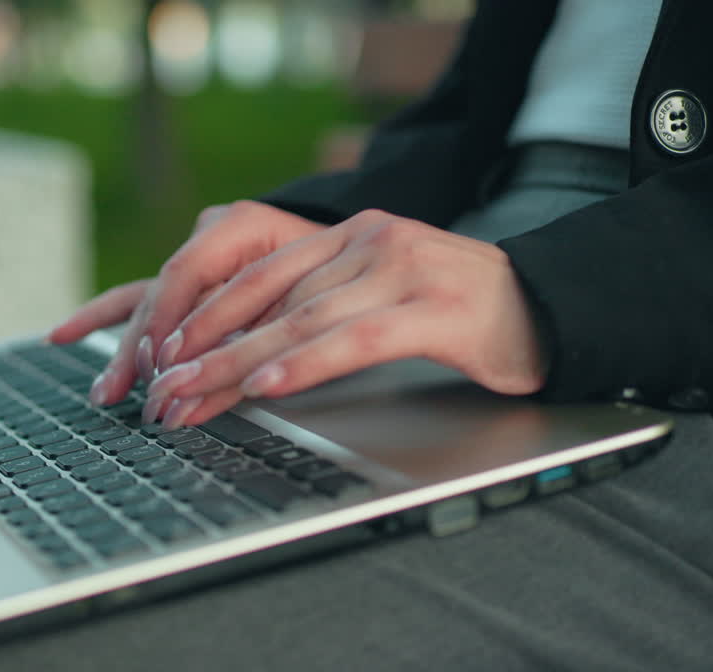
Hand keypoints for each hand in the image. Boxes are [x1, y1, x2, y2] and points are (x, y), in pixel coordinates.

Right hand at [48, 201, 327, 404]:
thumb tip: (212, 390)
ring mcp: (196, 258)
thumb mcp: (312, 300)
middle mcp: (211, 236)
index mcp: (242, 226)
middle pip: (161, 295)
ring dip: (122, 350)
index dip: (167, 323)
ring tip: (104, 393)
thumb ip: (260, 341)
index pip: (186, 274)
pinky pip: (139, 298)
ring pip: (146, 302)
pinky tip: (62, 336)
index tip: (161, 367)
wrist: (357, 251)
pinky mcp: (190, 281)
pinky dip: (104, 320)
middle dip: (142, 351)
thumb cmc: (340, 273)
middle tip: (129, 396)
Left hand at [141, 209, 548, 428]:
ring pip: (301, 320)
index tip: (161, 356)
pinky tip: (268, 385)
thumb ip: (324, 311)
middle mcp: (371, 242)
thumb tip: (246, 357)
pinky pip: (355, 339)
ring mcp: (404, 270)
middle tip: (161, 389)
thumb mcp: (382, 299)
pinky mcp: (435, 309)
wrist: (551, 309)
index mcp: (352, 235)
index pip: (260, 276)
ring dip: (237, 364)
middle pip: (269, 299)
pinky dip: (305, 364)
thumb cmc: (459, 316)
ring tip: (192, 394)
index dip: (205, 316)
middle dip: (206, 348)